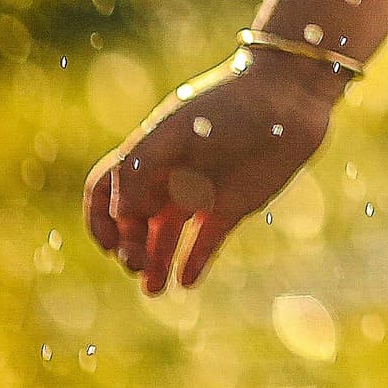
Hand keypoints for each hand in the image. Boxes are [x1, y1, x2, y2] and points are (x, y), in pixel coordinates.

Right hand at [83, 48, 347, 294]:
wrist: (287, 98)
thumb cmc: (226, 106)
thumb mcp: (174, 131)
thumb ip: (138, 169)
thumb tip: (120, 214)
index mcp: (148, 156)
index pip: (105, 193)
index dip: (100, 220)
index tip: (109, 241)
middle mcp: (170, 178)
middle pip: (134, 223)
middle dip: (129, 247)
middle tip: (137, 263)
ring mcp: (200, 194)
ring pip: (165, 238)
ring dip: (155, 264)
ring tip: (153, 289)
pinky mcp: (232, 207)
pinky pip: (204, 243)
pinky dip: (193, 263)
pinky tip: (185, 281)